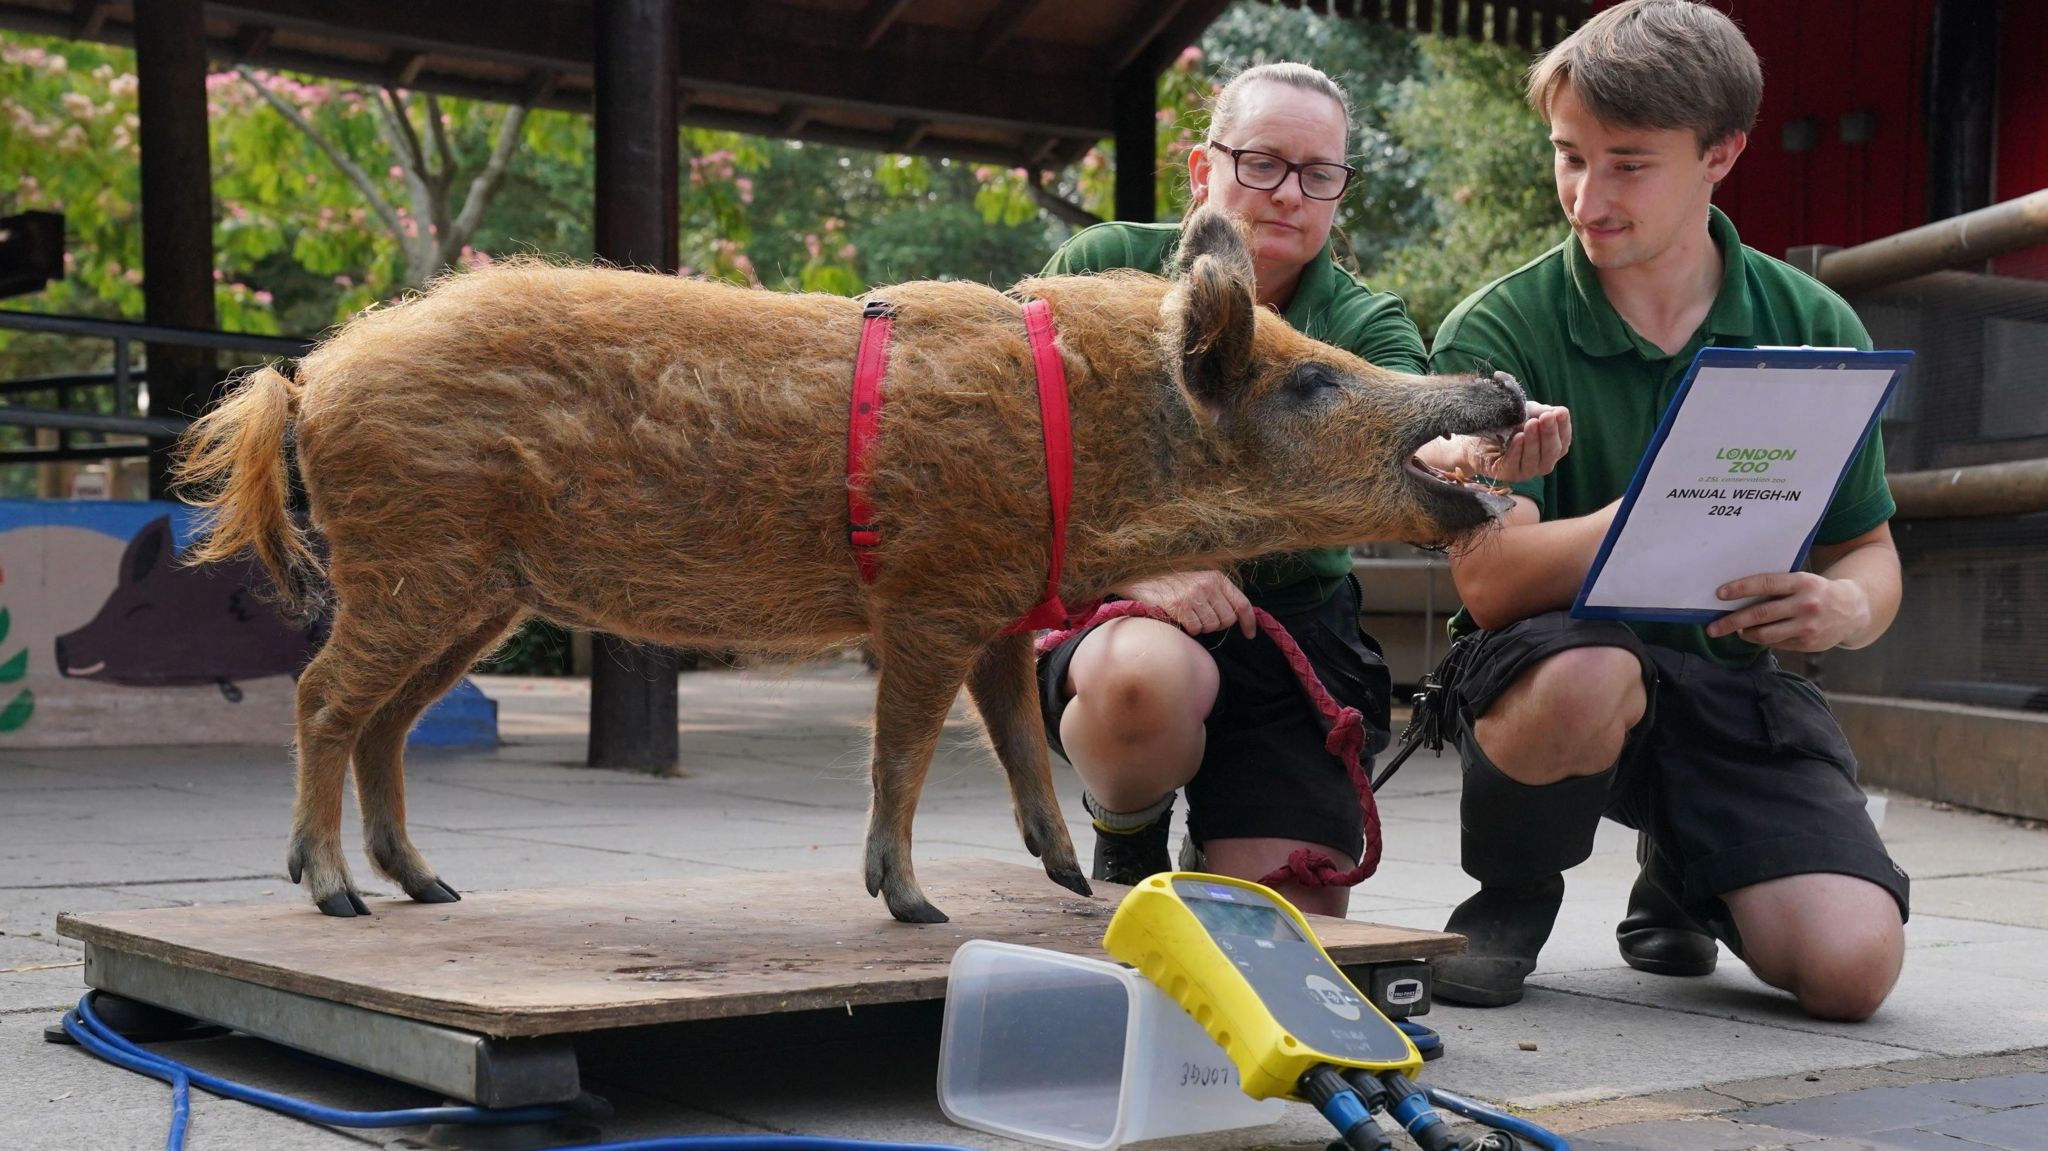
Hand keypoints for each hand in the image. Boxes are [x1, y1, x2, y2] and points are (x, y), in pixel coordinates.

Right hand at [1113, 570, 1255, 636]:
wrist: (1142, 578)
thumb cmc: (1172, 583)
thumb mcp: (1200, 581)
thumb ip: (1219, 595)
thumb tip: (1237, 617)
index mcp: (1217, 578)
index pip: (1242, 604)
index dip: (1249, 622)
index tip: (1250, 634)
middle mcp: (1208, 585)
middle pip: (1227, 620)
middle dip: (1217, 624)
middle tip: (1202, 617)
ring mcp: (1194, 595)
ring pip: (1211, 626)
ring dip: (1201, 626)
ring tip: (1190, 615)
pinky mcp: (1180, 606)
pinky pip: (1195, 629)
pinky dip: (1189, 628)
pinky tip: (1181, 617)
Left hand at [1482, 401, 1571, 483]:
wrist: (1475, 437)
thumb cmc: (1506, 425)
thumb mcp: (1526, 413)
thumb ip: (1541, 412)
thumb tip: (1558, 412)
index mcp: (1549, 450)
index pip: (1563, 441)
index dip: (1564, 427)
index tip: (1560, 412)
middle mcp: (1540, 463)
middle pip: (1552, 452)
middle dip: (1550, 433)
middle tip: (1546, 417)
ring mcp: (1524, 472)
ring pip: (1535, 460)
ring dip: (1534, 441)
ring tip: (1532, 423)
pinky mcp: (1507, 474)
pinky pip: (1514, 465)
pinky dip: (1517, 450)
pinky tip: (1518, 437)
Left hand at [1706, 570, 1871, 651]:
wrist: (1853, 609)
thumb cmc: (1816, 592)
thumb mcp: (1801, 582)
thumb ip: (1777, 588)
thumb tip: (1737, 596)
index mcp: (1802, 582)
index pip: (1764, 584)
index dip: (1740, 589)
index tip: (1720, 594)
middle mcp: (1806, 604)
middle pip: (1760, 614)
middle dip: (1731, 621)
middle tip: (1712, 628)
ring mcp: (1808, 626)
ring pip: (1765, 634)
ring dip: (1745, 633)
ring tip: (1736, 630)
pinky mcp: (1808, 644)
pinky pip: (1776, 643)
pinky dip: (1763, 640)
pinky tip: (1757, 635)